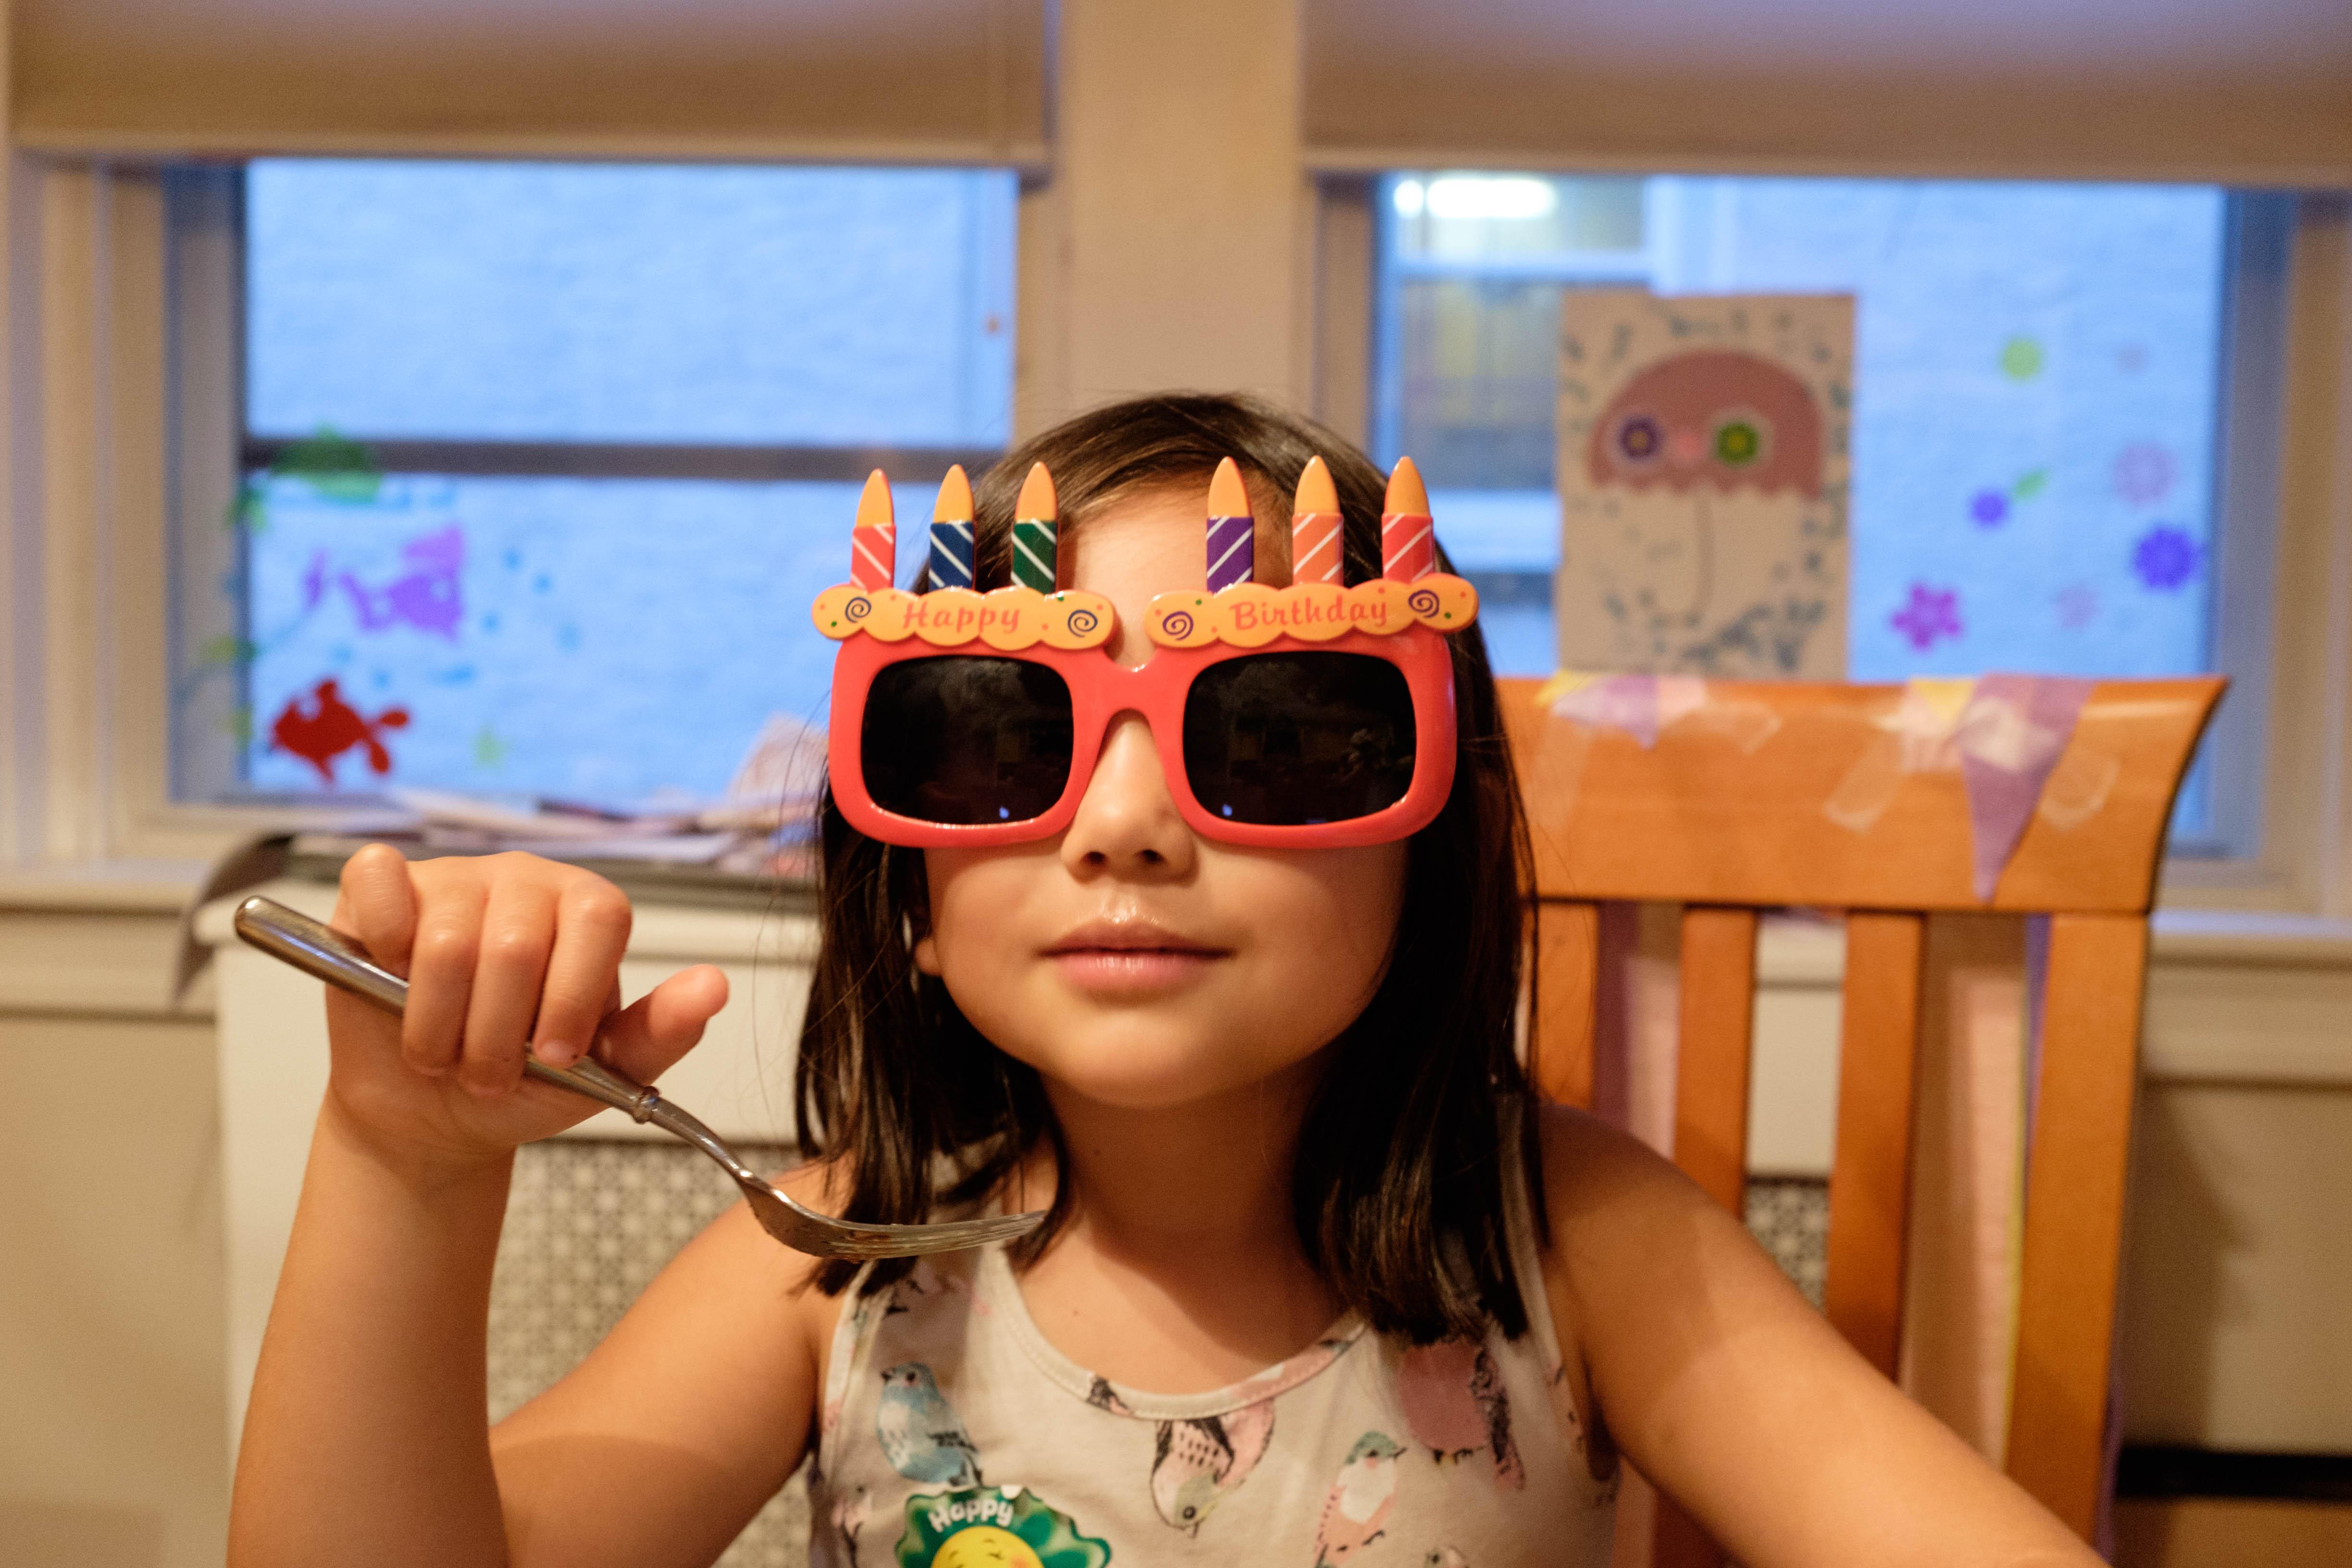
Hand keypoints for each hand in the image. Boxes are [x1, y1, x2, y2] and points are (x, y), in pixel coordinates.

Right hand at [321, 844, 729, 1173]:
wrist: (432, 1109)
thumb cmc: (526, 1083)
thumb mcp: (604, 1072)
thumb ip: (662, 1031)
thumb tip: (714, 986)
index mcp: (588, 910)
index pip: (598, 919)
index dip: (573, 996)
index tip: (558, 1057)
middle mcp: (525, 880)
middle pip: (515, 946)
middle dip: (498, 1036)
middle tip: (490, 1074)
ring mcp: (454, 877)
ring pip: (445, 943)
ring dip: (439, 1028)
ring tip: (445, 1056)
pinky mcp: (382, 886)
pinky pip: (378, 881)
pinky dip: (381, 942)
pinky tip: (390, 981)